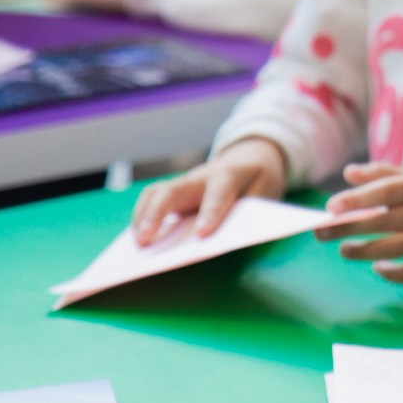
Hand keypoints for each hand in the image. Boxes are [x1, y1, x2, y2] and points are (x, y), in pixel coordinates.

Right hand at [130, 137, 288, 242]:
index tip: (202, 235)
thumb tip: (224, 240)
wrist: (249, 158)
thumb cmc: (257, 180)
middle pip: (171, 191)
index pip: (218, 193)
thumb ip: (248, 213)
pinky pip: (152, 203)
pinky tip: (138, 242)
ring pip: (155, 194)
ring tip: (137, 244)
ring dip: (141, 217)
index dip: (211, 213)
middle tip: (144, 241)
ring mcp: (182, 184)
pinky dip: (141, 220)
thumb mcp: (265, 192)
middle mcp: (199, 178)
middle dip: (156, 214)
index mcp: (228, 176)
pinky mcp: (173, 194)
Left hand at [319, 163, 402, 283]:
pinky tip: (376, 266)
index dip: (358, 198)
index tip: (331, 207)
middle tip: (321, 232)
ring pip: (393, 249)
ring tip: (344, 249)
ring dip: (362, 251)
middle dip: (348, 227)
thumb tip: (349, 173)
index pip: (389, 190)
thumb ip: (384, 174)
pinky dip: (389, 272)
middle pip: (384, 221)